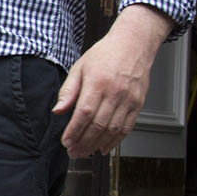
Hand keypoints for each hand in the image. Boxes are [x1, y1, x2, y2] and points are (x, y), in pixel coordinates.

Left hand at [54, 5, 173, 156]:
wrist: (134, 43)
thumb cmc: (105, 53)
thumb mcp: (80, 67)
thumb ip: (68, 91)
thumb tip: (58, 111)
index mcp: (97, 82)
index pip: (84, 113)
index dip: (74, 131)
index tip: (66, 142)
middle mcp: (115, 92)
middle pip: (98, 125)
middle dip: (83, 142)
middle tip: (74, 152)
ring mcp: (129, 99)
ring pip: (113, 130)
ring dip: (97, 144)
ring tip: (85, 152)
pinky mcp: (138, 103)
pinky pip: (127, 127)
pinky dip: (115, 141)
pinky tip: (104, 147)